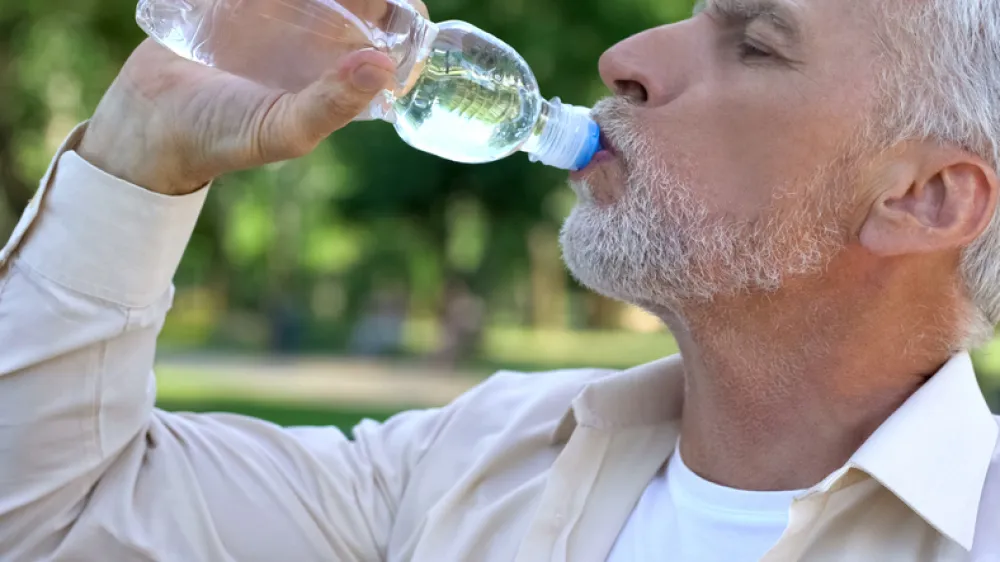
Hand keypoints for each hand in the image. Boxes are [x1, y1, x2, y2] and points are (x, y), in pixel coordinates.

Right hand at [77, 0, 428, 195]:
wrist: (148, 123)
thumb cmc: (223, 138)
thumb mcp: (283, 130)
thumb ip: (332, 104)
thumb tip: (383, 65)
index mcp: (343, 64)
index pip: (395, 22)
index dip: (404, 6)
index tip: (398, 1)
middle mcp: (320, 32)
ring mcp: (283, 7)